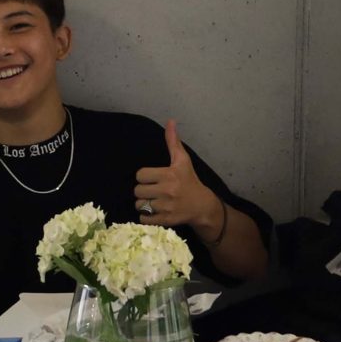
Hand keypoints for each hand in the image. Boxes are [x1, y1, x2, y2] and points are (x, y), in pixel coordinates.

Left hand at [133, 119, 220, 233]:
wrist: (202, 206)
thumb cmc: (190, 181)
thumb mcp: (182, 160)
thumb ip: (173, 141)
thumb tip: (170, 121)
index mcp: (169, 174)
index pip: (140, 175)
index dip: (145, 177)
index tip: (153, 179)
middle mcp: (167, 190)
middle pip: (138, 190)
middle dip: (144, 191)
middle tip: (153, 191)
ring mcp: (166, 207)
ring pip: (139, 205)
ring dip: (144, 204)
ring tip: (154, 201)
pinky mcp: (165, 220)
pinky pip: (144, 219)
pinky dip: (146, 217)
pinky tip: (155, 211)